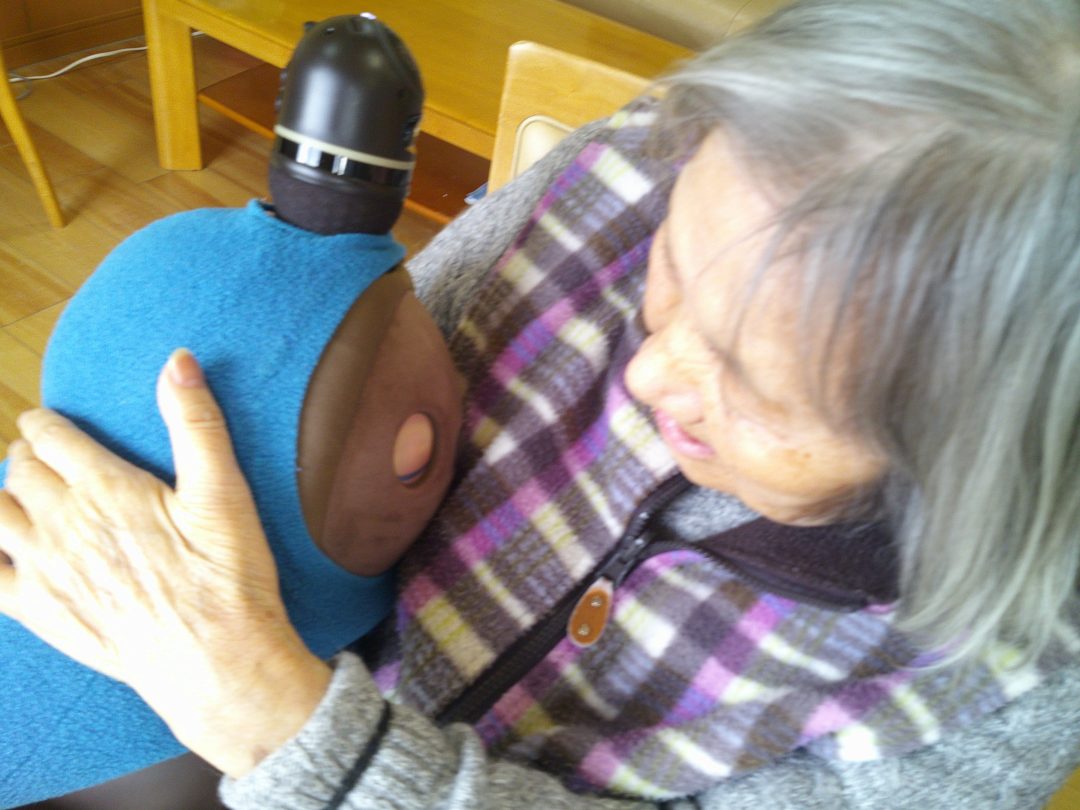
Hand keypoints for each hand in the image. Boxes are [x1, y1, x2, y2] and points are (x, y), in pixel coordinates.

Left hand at [0, 349, 330, 776]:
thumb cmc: (226, 577)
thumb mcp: (225, 493)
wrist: (214, 660)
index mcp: (107, 488)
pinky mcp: (38, 611)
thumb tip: (178, 360)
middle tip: (41, 457)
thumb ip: (196, 423)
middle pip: (19, 472)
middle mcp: (64, 524)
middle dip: (26, 456)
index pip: (52, 437)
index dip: (46, 424)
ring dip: (3, 497)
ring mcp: (43, 570)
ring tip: (21, 495)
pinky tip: (2, 551)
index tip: (48, 423)